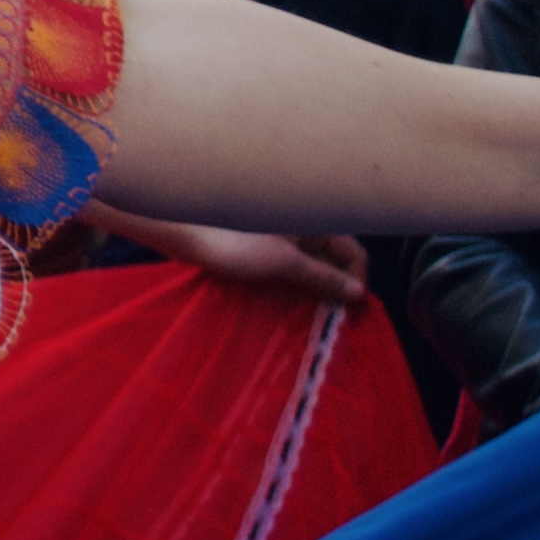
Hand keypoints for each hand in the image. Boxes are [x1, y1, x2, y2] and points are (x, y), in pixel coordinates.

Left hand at [144, 218, 370, 305]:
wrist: (180, 232)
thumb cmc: (232, 241)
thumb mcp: (283, 263)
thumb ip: (323, 277)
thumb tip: (359, 294)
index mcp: (313, 220)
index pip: (353, 252)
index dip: (355, 280)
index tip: (347, 311)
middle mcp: (302, 225)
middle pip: (334, 260)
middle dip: (336, 288)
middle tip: (333, 319)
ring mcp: (282, 237)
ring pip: (312, 266)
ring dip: (316, 290)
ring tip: (314, 316)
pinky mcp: (262, 248)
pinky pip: (291, 268)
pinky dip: (296, 285)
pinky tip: (293, 306)